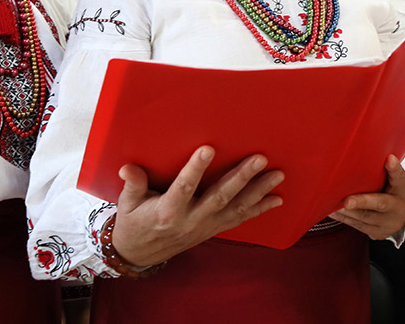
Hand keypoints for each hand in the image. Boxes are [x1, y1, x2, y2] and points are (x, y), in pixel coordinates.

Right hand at [111, 145, 283, 266]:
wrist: (140, 254)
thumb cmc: (134, 222)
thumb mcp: (127, 204)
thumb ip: (133, 184)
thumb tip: (128, 167)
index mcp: (168, 211)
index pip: (183, 187)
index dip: (195, 169)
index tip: (208, 148)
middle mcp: (191, 220)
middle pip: (220, 197)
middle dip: (241, 177)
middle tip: (260, 159)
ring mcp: (205, 226)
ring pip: (236, 208)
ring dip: (259, 191)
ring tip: (277, 175)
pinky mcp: (213, 229)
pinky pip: (239, 219)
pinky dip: (259, 209)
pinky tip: (276, 199)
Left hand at [330, 155, 404, 239]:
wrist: (400, 216)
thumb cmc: (392, 190)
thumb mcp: (394, 180)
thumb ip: (385, 169)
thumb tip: (366, 148)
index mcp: (403, 190)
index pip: (400, 178)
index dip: (395, 169)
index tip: (390, 159)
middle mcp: (398, 208)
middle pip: (380, 204)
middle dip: (362, 202)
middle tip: (347, 201)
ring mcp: (387, 223)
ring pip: (364, 217)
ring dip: (346, 211)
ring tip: (330, 204)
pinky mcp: (377, 233)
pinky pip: (357, 225)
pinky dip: (343, 218)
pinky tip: (332, 212)